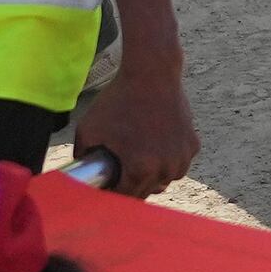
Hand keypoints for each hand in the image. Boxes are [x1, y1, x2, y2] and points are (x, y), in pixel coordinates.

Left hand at [67, 58, 196, 197]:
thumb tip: (77, 171)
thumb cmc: (118, 100)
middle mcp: (166, 168)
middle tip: (120, 168)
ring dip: (153, 175)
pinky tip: (155, 144)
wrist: (151, 73)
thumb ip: (81, 155)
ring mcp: (182, 158)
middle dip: (132, 184)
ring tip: (139, 157)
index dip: (113, 193)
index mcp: (140, 169)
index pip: (126, 198)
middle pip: (146, 191)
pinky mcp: (193, 145)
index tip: (107, 184)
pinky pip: (178, 163)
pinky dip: (168, 159)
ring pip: (165, 180)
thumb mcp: (88, 128)